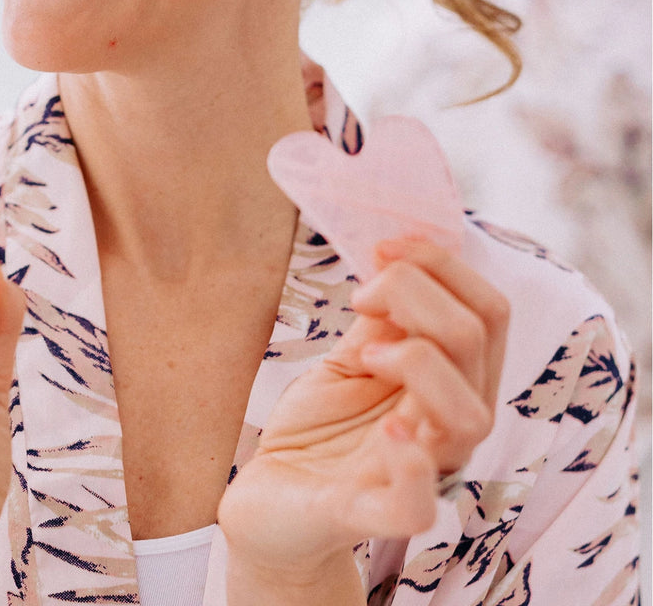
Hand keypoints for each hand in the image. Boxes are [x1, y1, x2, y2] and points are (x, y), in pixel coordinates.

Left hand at [218, 238, 508, 586]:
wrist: (271, 498)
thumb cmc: (320, 428)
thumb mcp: (351, 359)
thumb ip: (382, 320)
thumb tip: (397, 262)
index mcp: (451, 383)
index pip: (488, 312)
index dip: (442, 264)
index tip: (382, 248)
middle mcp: (448, 426)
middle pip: (477, 340)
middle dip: (415, 292)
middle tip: (361, 297)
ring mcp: (417, 471)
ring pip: (469, 414)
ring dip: (416, 360)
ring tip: (366, 353)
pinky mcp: (370, 512)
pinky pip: (417, 505)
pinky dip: (408, 463)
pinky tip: (386, 428)